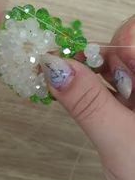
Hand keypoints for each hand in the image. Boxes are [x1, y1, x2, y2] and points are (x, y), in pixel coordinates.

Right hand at [41, 17, 134, 179]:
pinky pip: (107, 90)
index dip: (102, 44)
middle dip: (85, 58)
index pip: (132, 39)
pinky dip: (87, 91)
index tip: (66, 58)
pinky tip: (70, 96)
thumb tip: (53, 65)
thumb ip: (88, 103)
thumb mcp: (120, 141)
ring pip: (110, 71)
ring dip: (82, 74)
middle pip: (118, 52)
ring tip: (56, 85)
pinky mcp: (133, 111)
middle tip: (52, 72)